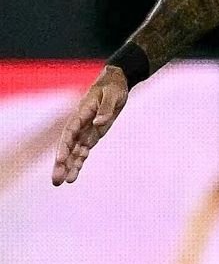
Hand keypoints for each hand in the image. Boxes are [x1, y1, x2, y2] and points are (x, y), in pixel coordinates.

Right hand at [51, 65, 129, 185]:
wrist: (116, 82)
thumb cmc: (113, 86)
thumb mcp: (112, 94)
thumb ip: (105, 109)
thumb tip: (98, 123)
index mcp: (82, 112)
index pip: (70, 131)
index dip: (64, 145)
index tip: (60, 159)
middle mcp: (80, 123)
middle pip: (68, 145)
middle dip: (62, 162)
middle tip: (56, 180)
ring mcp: (86, 130)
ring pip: (74, 150)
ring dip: (69, 166)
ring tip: (64, 182)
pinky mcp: (93, 134)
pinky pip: (84, 149)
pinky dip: (79, 161)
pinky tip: (74, 174)